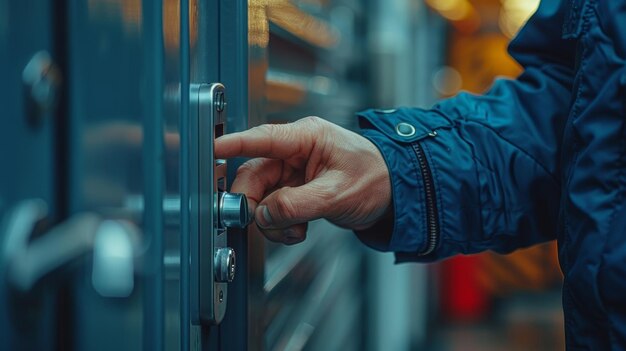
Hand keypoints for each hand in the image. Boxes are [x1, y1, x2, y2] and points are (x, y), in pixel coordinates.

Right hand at [215, 117, 390, 244]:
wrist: (393, 194)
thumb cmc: (376, 178)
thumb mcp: (337, 193)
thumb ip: (298, 204)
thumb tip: (264, 214)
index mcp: (306, 138)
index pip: (262, 138)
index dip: (235, 144)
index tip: (213, 148)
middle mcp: (295, 152)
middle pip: (255, 175)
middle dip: (255, 202)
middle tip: (261, 220)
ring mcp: (293, 173)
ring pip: (262, 197)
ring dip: (271, 220)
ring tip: (294, 230)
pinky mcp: (295, 191)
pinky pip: (274, 209)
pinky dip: (280, 225)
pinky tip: (298, 230)